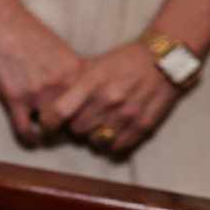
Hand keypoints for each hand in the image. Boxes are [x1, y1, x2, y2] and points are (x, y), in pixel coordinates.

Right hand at [0, 5, 85, 143]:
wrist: (0, 22)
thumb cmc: (29, 33)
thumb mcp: (62, 50)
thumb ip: (72, 74)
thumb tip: (78, 98)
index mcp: (77, 71)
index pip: (92, 106)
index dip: (90, 118)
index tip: (85, 122)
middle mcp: (61, 84)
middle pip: (75, 121)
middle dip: (72, 130)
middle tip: (68, 132)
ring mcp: (38, 93)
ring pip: (51, 129)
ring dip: (50, 135)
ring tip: (49, 135)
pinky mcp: (15, 98)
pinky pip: (25, 130)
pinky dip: (29, 138)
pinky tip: (31, 138)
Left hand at [41, 41, 180, 153]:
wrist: (164, 61)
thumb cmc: (123, 62)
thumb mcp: (94, 65)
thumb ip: (72, 84)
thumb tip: (47, 105)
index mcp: (93, 82)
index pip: (60, 111)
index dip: (48, 121)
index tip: (46, 122)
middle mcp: (109, 100)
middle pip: (76, 130)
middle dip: (72, 127)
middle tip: (76, 120)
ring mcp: (127, 115)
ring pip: (95, 141)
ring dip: (92, 136)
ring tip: (96, 124)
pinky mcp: (143, 126)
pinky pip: (116, 147)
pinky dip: (111, 143)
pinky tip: (111, 130)